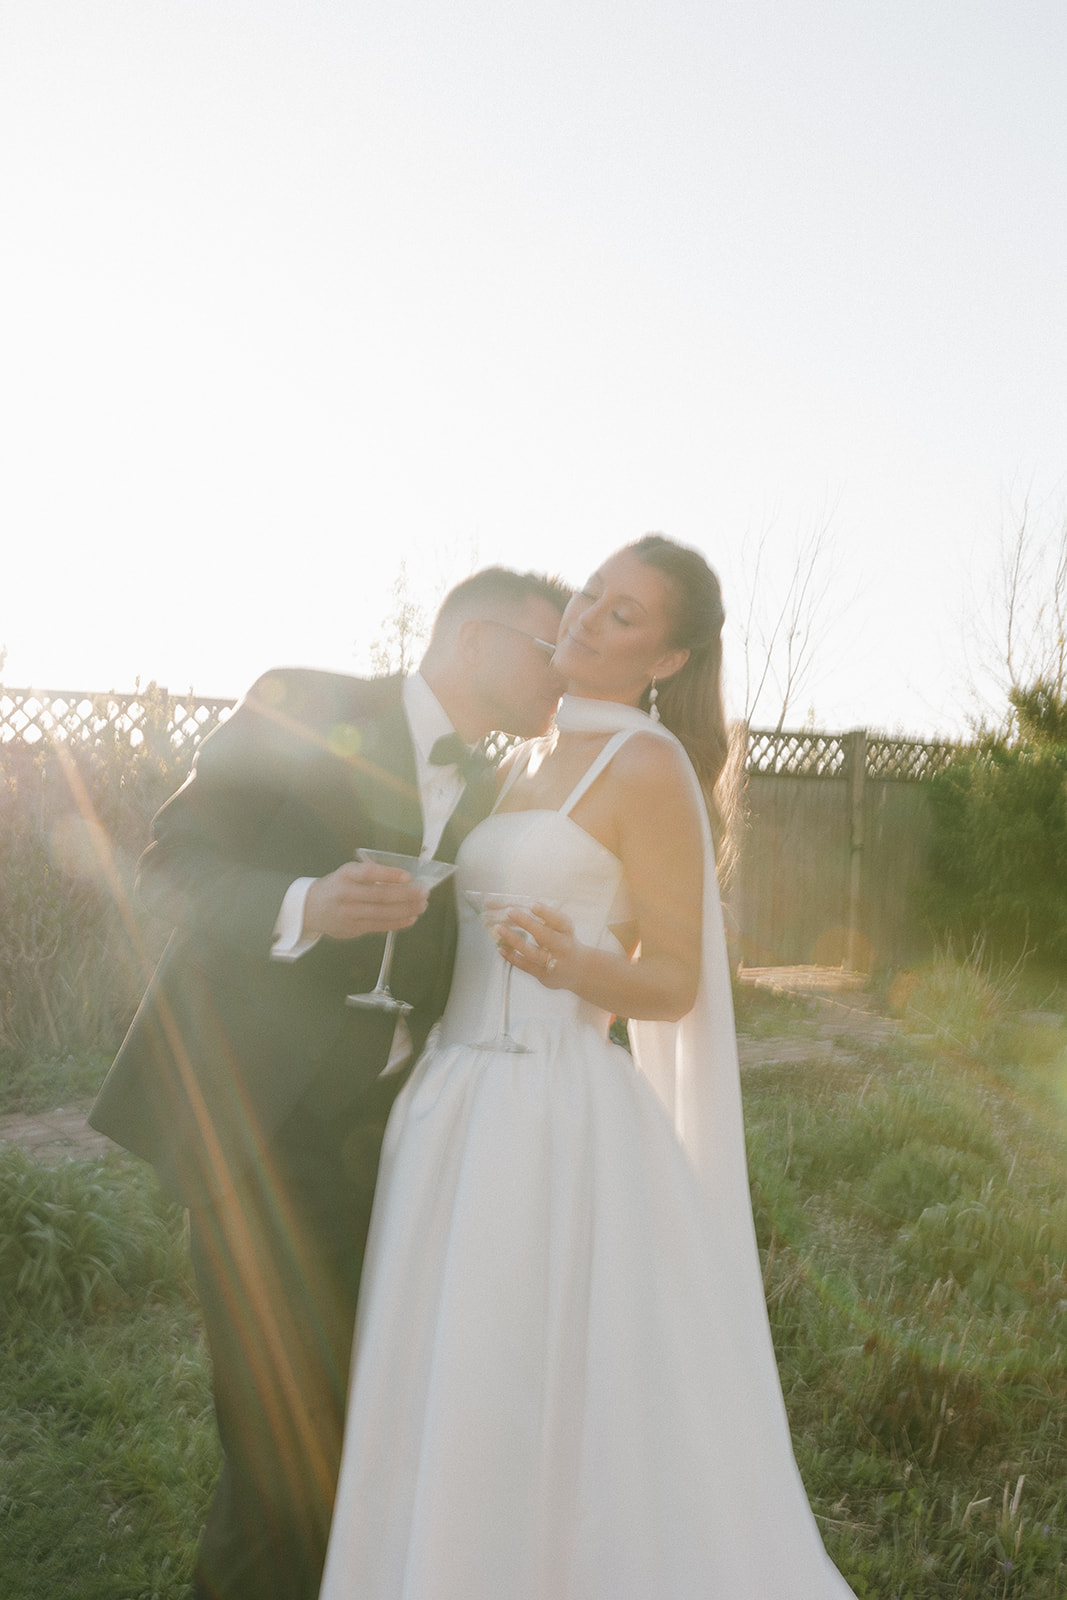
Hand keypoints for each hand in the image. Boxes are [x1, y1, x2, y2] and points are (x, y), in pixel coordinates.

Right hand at [303, 861, 428, 940]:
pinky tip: (411, 918)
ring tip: (421, 906)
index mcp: (346, 874)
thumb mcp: (348, 874)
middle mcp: (345, 894)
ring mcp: (348, 913)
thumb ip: (371, 876)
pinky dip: (398, 923)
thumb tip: (406, 880)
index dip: (389, 875)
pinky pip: (379, 926)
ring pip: (382, 913)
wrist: (310, 908)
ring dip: (406, 910)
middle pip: (380, 896)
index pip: (369, 873)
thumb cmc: (337, 887)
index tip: (409, 876)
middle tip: (424, 893)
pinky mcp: (352, 929)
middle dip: (406, 895)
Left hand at [495, 903, 576, 989]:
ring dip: (514, 940)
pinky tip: (501, 948)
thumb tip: (514, 905)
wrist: (579, 970)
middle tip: (510, 911)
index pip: (559, 920)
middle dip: (526, 923)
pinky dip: (512, 957)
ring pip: (532, 952)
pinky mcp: (543, 974)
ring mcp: (553, 962)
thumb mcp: (560, 928)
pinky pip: (526, 965)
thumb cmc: (563, 942)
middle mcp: (562, 946)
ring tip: (499, 928)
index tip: (532, 905)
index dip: (546, 912)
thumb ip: (542, 917)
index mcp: (567, 930)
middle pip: (545, 935)